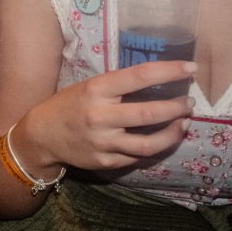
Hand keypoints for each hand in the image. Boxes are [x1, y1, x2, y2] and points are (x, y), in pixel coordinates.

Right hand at [16, 60, 195, 173]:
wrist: (42, 136)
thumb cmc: (69, 104)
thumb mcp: (89, 86)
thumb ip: (118, 86)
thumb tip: (157, 80)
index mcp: (97, 90)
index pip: (140, 76)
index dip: (169, 71)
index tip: (190, 68)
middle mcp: (101, 116)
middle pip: (148, 114)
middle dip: (176, 107)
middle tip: (189, 102)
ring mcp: (103, 142)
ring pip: (148, 143)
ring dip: (172, 133)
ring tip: (184, 123)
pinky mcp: (105, 162)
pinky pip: (137, 157)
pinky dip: (154, 148)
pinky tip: (163, 140)